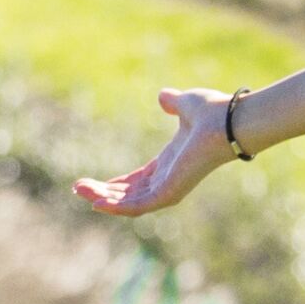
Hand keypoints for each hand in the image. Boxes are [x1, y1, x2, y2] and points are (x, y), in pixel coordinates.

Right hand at [69, 88, 241, 218]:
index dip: (116, 184)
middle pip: (129, 195)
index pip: (138, 181)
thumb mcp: (185, 105)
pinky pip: (137, 206)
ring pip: (129, 203)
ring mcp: (169, 189)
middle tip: (78, 188)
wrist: (227, 121)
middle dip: (103, 193)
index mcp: (170, 164)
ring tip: (79, 191)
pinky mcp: (168, 193)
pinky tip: (95, 202)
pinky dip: (116, 207)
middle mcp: (169, 179)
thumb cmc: (212, 113)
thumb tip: (164, 96)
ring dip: (103, 199)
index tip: (93, 183)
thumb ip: (172, 103)